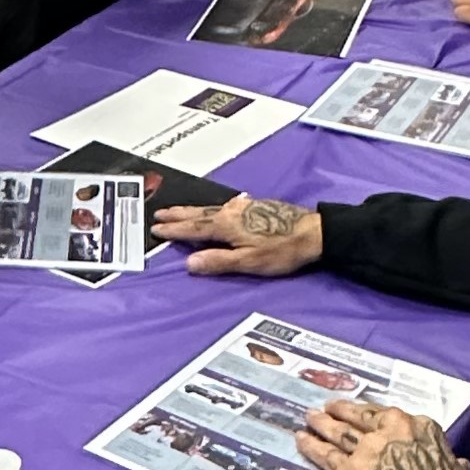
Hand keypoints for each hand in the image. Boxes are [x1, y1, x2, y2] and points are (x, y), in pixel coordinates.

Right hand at [152, 193, 323, 277]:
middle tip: (159, 213)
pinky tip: (214, 209)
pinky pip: (223, 206)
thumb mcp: (248, 262)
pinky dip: (209, 209)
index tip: (156, 229)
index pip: (193, 228)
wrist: (313, 232)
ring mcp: (243, 207)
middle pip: (198, 213)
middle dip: (178, 214)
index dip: (174, 229)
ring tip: (178, 211)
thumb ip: (218, 262)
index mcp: (226, 224)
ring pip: (210, 208)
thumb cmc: (281, 250)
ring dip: (191, 210)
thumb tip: (188, 262)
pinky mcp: (255, 207)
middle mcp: (231, 211)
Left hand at [297, 398, 469, 469]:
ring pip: (339, 432)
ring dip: (322, 424)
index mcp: (418, 425)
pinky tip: (301, 440)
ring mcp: (366, 448)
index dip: (371, 414)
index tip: (362, 412)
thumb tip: (460, 465)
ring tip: (309, 417)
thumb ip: (454, 464)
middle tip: (327, 407)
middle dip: (341, 411)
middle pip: (359, 417)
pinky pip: (326, 456)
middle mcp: (389, 430)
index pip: (388, 415)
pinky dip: (312, 447)